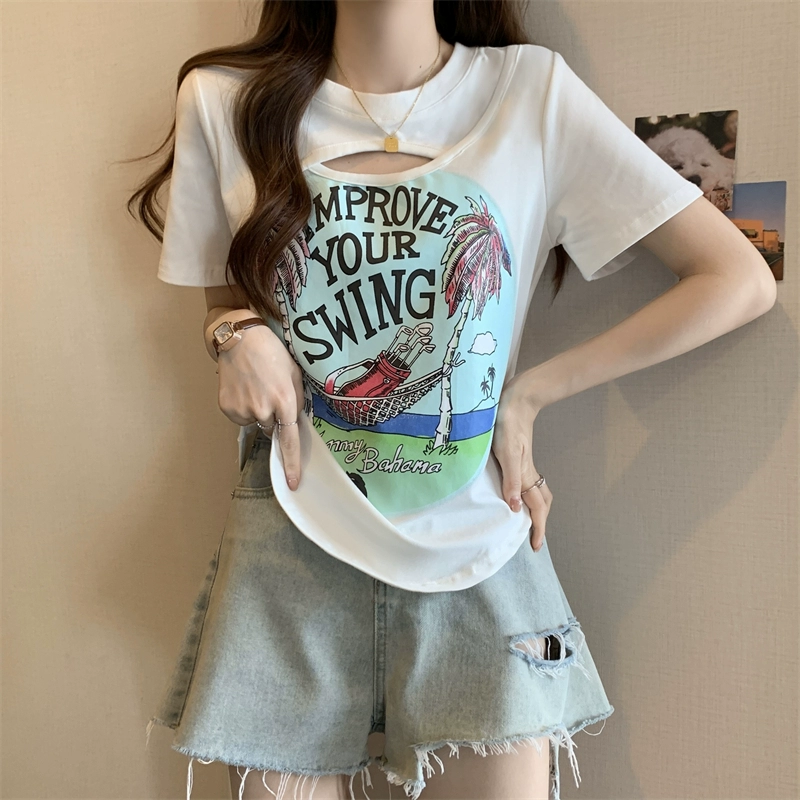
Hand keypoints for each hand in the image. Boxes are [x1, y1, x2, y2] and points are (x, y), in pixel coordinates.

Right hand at [216, 325, 304, 489]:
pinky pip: (241, 418)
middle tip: (269, 392)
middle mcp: (263, 409)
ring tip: (255, 386)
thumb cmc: (271, 353)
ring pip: (256, 423)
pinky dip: (244, 408)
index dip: (292, 464)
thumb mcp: (294, 375)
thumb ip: (297, 401)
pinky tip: (244, 388)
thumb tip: (295, 422)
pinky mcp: (228, 408)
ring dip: (258, 411)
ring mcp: (243, 410)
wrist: (239, 339)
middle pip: (272, 429)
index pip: (290, 441)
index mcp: (285, 401)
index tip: (293, 483)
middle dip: (274, 417)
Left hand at [491, 374, 552, 551]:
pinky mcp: (519, 457)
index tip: (536, 546)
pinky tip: (517, 496)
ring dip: (536, 510)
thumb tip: (516, 508)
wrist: (515, 400)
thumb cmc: (507, 424)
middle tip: (535, 540)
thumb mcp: (506, 452)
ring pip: (536, 492)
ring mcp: (525, 464)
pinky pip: (528, 483)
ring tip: (529, 523)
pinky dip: (527, 496)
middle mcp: (528, 472)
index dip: (539, 527)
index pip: (537, 507)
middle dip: (541, 522)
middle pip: (541, 502)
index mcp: (526, 474)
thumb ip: (511, 479)